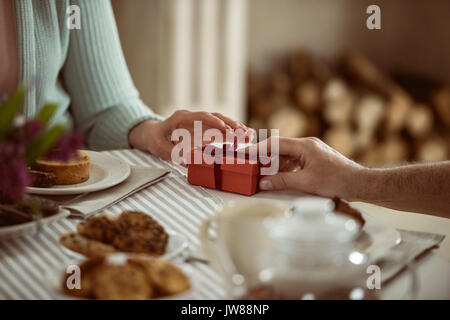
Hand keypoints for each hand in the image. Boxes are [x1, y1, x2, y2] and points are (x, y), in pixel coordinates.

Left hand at [129, 110, 250, 160]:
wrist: (153, 134)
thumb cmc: (156, 140)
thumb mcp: (161, 149)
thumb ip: (175, 154)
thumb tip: (191, 161)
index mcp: (181, 118)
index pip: (200, 116)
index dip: (214, 122)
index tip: (225, 128)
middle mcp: (192, 117)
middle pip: (215, 116)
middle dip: (230, 124)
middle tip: (243, 133)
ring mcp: (199, 120)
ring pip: (220, 120)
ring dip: (234, 127)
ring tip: (248, 134)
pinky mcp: (203, 126)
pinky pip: (219, 126)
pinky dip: (231, 131)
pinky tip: (243, 135)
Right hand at [255, 136, 366, 198]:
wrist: (359, 184)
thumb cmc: (337, 181)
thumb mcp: (306, 182)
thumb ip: (282, 181)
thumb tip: (263, 182)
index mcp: (304, 146)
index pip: (275, 144)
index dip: (258, 149)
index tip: (245, 154)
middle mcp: (307, 145)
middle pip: (279, 148)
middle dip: (263, 157)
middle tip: (249, 165)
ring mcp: (311, 151)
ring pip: (286, 155)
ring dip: (273, 164)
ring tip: (261, 173)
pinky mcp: (314, 159)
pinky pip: (294, 161)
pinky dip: (283, 168)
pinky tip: (277, 176)